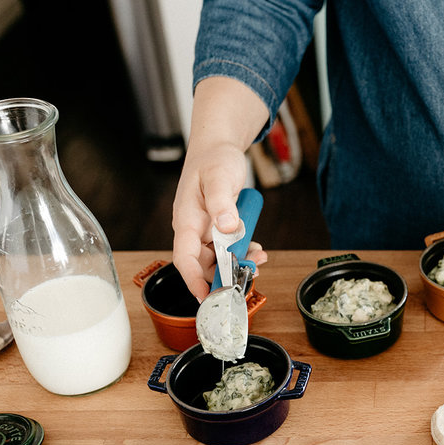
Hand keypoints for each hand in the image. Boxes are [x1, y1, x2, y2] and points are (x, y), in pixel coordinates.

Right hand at [171, 77, 270, 299]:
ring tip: (258, 260)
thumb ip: (222, 203)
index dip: (194, 281)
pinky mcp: (217, 227)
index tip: (206, 298)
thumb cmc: (213, 159)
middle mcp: (193, 229)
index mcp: (186, 220)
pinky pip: (228, 248)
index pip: (184, 259)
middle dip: (224, 275)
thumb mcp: (219, 178)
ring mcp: (205, 229)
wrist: (217, 146)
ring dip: (237, 263)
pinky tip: (257, 250)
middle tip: (249, 276)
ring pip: (218, 258)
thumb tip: (226, 227)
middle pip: (203, 264)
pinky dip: (242, 252)